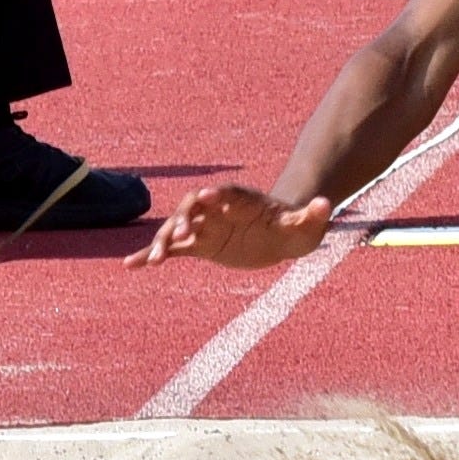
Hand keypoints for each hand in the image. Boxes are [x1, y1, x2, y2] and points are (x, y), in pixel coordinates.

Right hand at [124, 185, 332, 270]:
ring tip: (153, 261)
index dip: (212, 194)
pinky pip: (174, 250)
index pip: (222, 193)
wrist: (285, 237)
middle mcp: (217, 211)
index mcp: (241, 200)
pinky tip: (132, 265)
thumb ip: (313, 214)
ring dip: (163, 242)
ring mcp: (207, 227)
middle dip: (182, 219)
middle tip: (176, 236)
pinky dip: (152, 255)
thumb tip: (326, 204)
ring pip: (178, 230)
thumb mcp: (309, 223)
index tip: (201, 197)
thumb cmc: (298, 226)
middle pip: (192, 209)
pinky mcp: (201, 245)